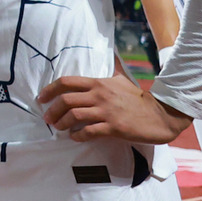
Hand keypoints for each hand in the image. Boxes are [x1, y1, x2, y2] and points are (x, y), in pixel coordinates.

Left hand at [37, 73, 190, 143]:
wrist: (161, 115)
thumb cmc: (139, 98)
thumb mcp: (122, 80)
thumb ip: (110, 73)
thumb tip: (107, 63)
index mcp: (99, 83)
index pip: (67, 82)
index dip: (50, 89)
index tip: (41, 98)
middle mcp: (99, 95)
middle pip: (66, 100)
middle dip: (52, 110)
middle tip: (47, 119)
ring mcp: (106, 112)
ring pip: (74, 116)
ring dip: (61, 123)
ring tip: (58, 129)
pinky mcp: (114, 128)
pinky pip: (89, 132)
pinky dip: (77, 136)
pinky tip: (74, 137)